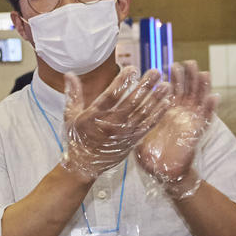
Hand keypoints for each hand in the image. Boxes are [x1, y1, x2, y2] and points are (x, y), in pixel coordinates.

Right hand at [58, 68, 171, 183]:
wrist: (84, 165)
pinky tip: (166, 103)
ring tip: (166, 85)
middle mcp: (110, 124)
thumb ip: (73, 94)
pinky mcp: (131, 141)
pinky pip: (147, 126)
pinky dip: (157, 115)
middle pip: (131, 102)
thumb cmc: (76, 138)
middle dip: (145, 86)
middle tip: (156, 72)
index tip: (132, 69)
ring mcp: (123, 133)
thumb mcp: (70, 116)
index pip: (110, 95)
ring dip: (156, 98)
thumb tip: (69, 74)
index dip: (122, 81)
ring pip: (142, 113)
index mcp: (94, 116)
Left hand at [136, 62, 218, 199]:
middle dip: (188, 76)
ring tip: (203, 72)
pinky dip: (211, 108)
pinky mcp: (197, 131)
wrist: (165, 172)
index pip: (170, 90)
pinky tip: (214, 97)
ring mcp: (189, 121)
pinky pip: (206, 118)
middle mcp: (179, 113)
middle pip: (186, 90)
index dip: (172, 78)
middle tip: (187, 63)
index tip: (169, 65)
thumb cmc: (151, 154)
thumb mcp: (138, 135)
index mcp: (164, 112)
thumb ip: (131, 123)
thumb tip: (116, 113)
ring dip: (201, 86)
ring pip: (198, 99)